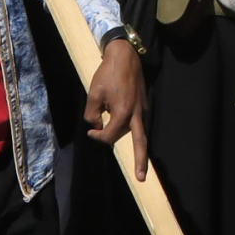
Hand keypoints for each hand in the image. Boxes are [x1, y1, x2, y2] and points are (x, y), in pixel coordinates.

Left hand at [85, 37, 148, 178]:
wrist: (125, 55)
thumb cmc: (107, 73)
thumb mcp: (93, 93)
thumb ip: (92, 113)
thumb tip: (97, 124)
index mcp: (123, 111)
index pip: (110, 134)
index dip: (99, 137)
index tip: (91, 133)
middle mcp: (136, 113)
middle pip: (140, 142)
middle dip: (141, 161)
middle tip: (141, 178)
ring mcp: (143, 108)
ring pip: (140, 132)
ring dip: (138, 147)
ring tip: (139, 164)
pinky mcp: (144, 104)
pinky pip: (139, 122)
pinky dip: (134, 130)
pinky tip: (129, 132)